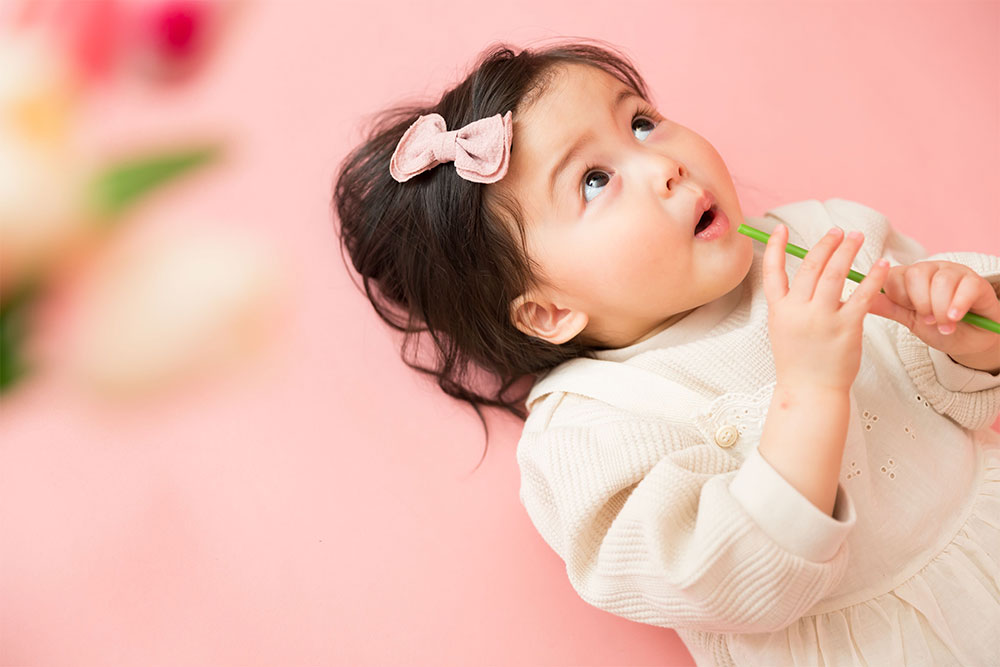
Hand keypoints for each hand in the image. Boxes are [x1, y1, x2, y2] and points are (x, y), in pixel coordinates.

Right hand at [763, 224, 890, 391]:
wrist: (810, 390)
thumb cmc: (798, 361)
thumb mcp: (782, 328)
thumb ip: (792, 303)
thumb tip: (810, 275)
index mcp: (778, 310)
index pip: (772, 271)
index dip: (775, 247)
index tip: (781, 229)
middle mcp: (797, 311)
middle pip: (811, 267)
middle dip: (825, 244)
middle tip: (838, 231)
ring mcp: (822, 319)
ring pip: (835, 274)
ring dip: (847, 251)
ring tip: (857, 237)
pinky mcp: (846, 327)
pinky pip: (862, 295)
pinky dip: (873, 277)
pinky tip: (880, 263)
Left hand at [866, 260, 999, 360]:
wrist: (970, 340)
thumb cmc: (937, 327)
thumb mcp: (907, 319)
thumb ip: (886, 306)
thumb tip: (851, 298)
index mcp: (908, 277)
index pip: (893, 276)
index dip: (899, 297)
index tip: (910, 313)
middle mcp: (930, 270)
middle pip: (917, 274)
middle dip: (920, 302)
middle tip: (927, 321)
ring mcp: (954, 273)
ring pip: (941, 281)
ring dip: (940, 308)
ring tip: (944, 325)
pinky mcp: (976, 281)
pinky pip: (965, 286)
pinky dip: (958, 305)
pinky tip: (955, 318)